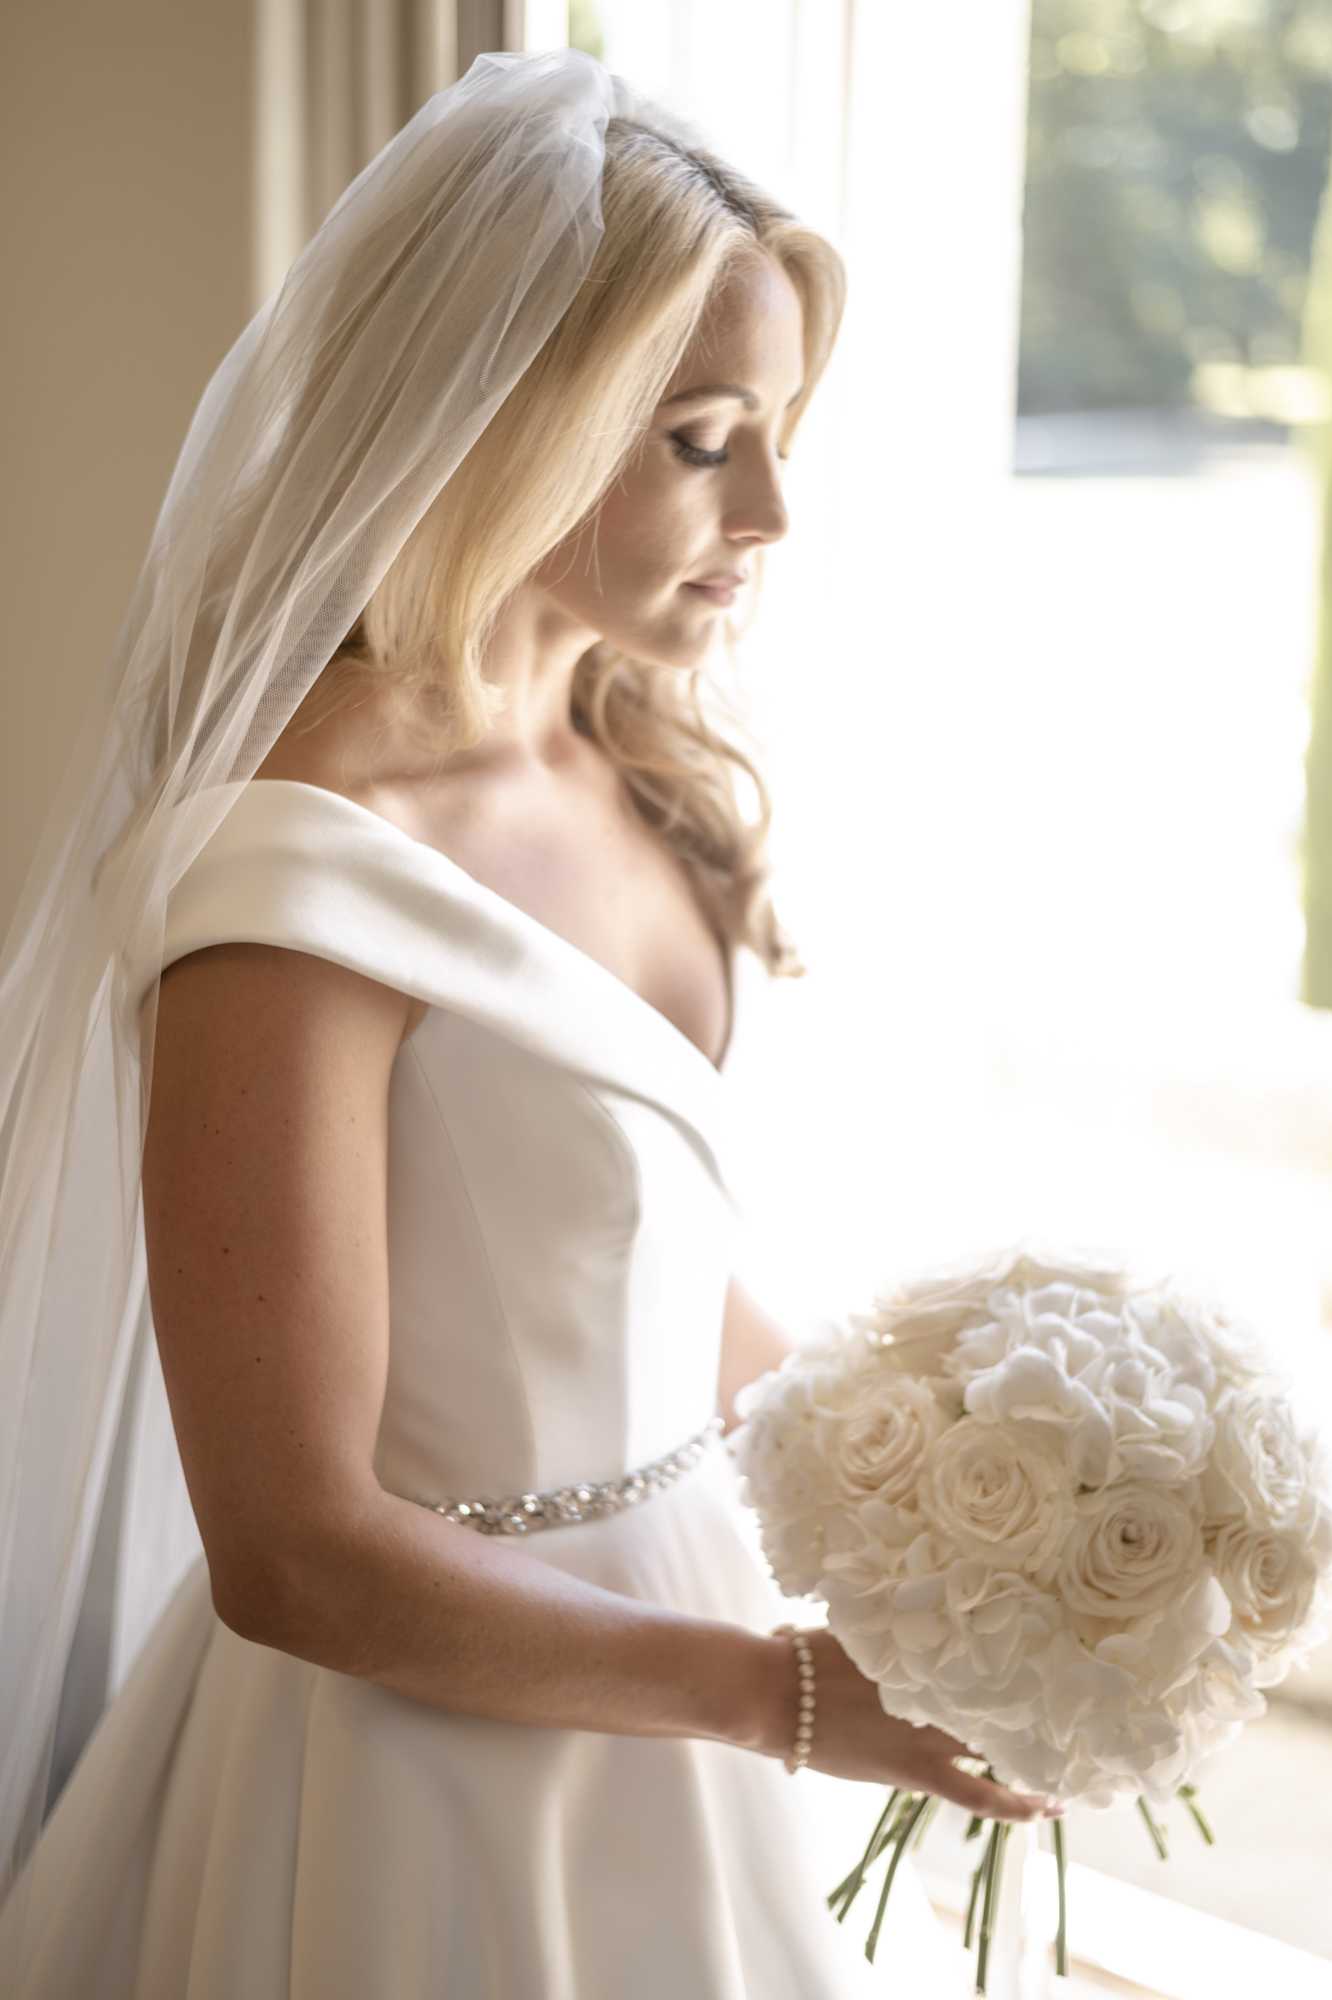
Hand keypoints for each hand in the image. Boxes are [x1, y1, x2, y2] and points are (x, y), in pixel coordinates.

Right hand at [749, 1627, 1063, 1823]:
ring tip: (1078, 1756)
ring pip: (1002, 1739)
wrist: (775, 1694)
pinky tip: (1045, 1807)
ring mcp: (931, 1729)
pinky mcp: (919, 1770)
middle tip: (1084, 1706)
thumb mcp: (850, 1627)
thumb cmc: (802, 1655)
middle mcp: (937, 1686)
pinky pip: (980, 1792)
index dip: (1029, 1658)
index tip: (1060, 1655)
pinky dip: (1015, 1801)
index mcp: (923, 1651)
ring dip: (1038, 1747)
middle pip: (1007, 1694)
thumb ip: (883, 1623)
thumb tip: (896, 1598)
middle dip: (1044, 1701)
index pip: (991, 1653)